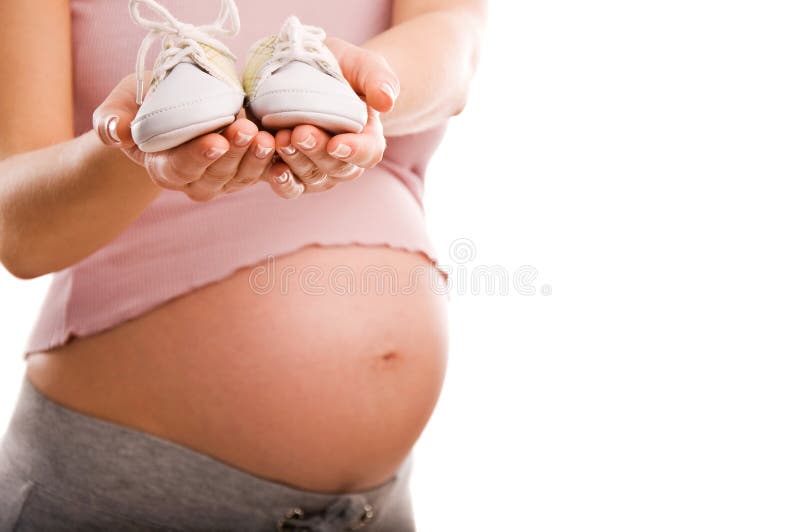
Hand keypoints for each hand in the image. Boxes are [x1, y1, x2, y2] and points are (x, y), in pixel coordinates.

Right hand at [93, 74, 274, 201]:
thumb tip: (117, 132)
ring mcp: (222, 180)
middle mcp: (194, 182)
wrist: (172, 110)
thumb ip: (111, 121)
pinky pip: (262, 172)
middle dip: (233, 153)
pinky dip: (273, 161)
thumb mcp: (120, 106)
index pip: (180, 168)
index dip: (198, 157)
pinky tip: (283, 144)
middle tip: (246, 129)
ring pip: (242, 176)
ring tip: (266, 137)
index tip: (215, 140)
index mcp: (163, 168)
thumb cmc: (142, 105)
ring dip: (256, 159)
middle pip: (216, 175)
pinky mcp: (245, 172)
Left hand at [265, 39, 399, 198]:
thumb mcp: (363, 66)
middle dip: (316, 152)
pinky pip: (289, 187)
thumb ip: (378, 79)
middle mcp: (345, 162)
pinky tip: (271, 168)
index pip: (368, 153)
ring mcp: (319, 171)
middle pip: (336, 168)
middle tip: (299, 133)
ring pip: (311, 179)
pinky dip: (281, 181)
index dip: (354, 151)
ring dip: (295, 163)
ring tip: (279, 139)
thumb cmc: (342, 70)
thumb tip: (387, 101)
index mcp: (367, 139)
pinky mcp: (293, 174)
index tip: (337, 143)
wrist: (309, 74)